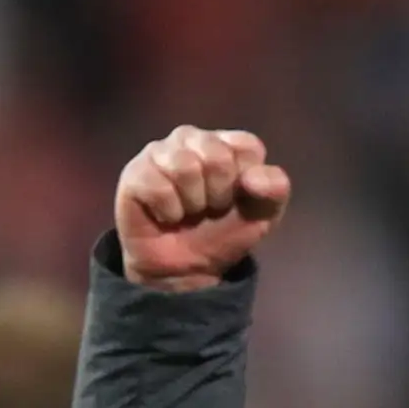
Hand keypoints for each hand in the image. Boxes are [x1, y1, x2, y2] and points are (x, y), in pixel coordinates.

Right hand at [115, 126, 291, 291]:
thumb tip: (255, 177)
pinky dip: (169, 211)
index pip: (246, 146)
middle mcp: (192, 138)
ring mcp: (160, 152)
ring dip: (193, 203)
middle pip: (215, 156)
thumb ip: (275, 190)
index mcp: (228, 142)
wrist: (186, 269)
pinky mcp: (134, 173)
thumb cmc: (224, 233)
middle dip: (219, 194)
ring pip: (184, 167)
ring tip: (189, 212)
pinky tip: (167, 216)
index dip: (247, 182)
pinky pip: (158, 187)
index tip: (238, 199)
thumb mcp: (264, 215)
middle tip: (210, 208)